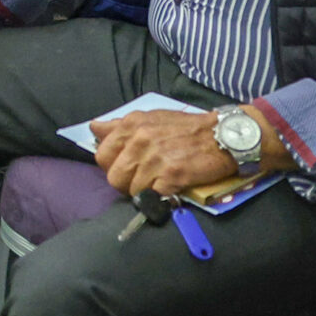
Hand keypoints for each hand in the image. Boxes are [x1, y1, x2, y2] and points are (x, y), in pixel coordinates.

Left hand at [88, 110, 238, 198]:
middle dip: (125, 183)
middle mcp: (140, 140)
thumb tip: (94, 128)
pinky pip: (152, 196)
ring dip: (143, 192)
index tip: (125, 168)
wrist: (222, 135)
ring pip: (131, 190)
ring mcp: (155, 158)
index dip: (111, 166)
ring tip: (157, 184)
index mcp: (131, 124)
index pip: (102, 155)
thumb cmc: (185, 128)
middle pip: (114, 177)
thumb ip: (120, 125)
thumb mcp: (150, 118)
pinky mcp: (171, 175)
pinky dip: (159, 197)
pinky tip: (168, 188)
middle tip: (141, 181)